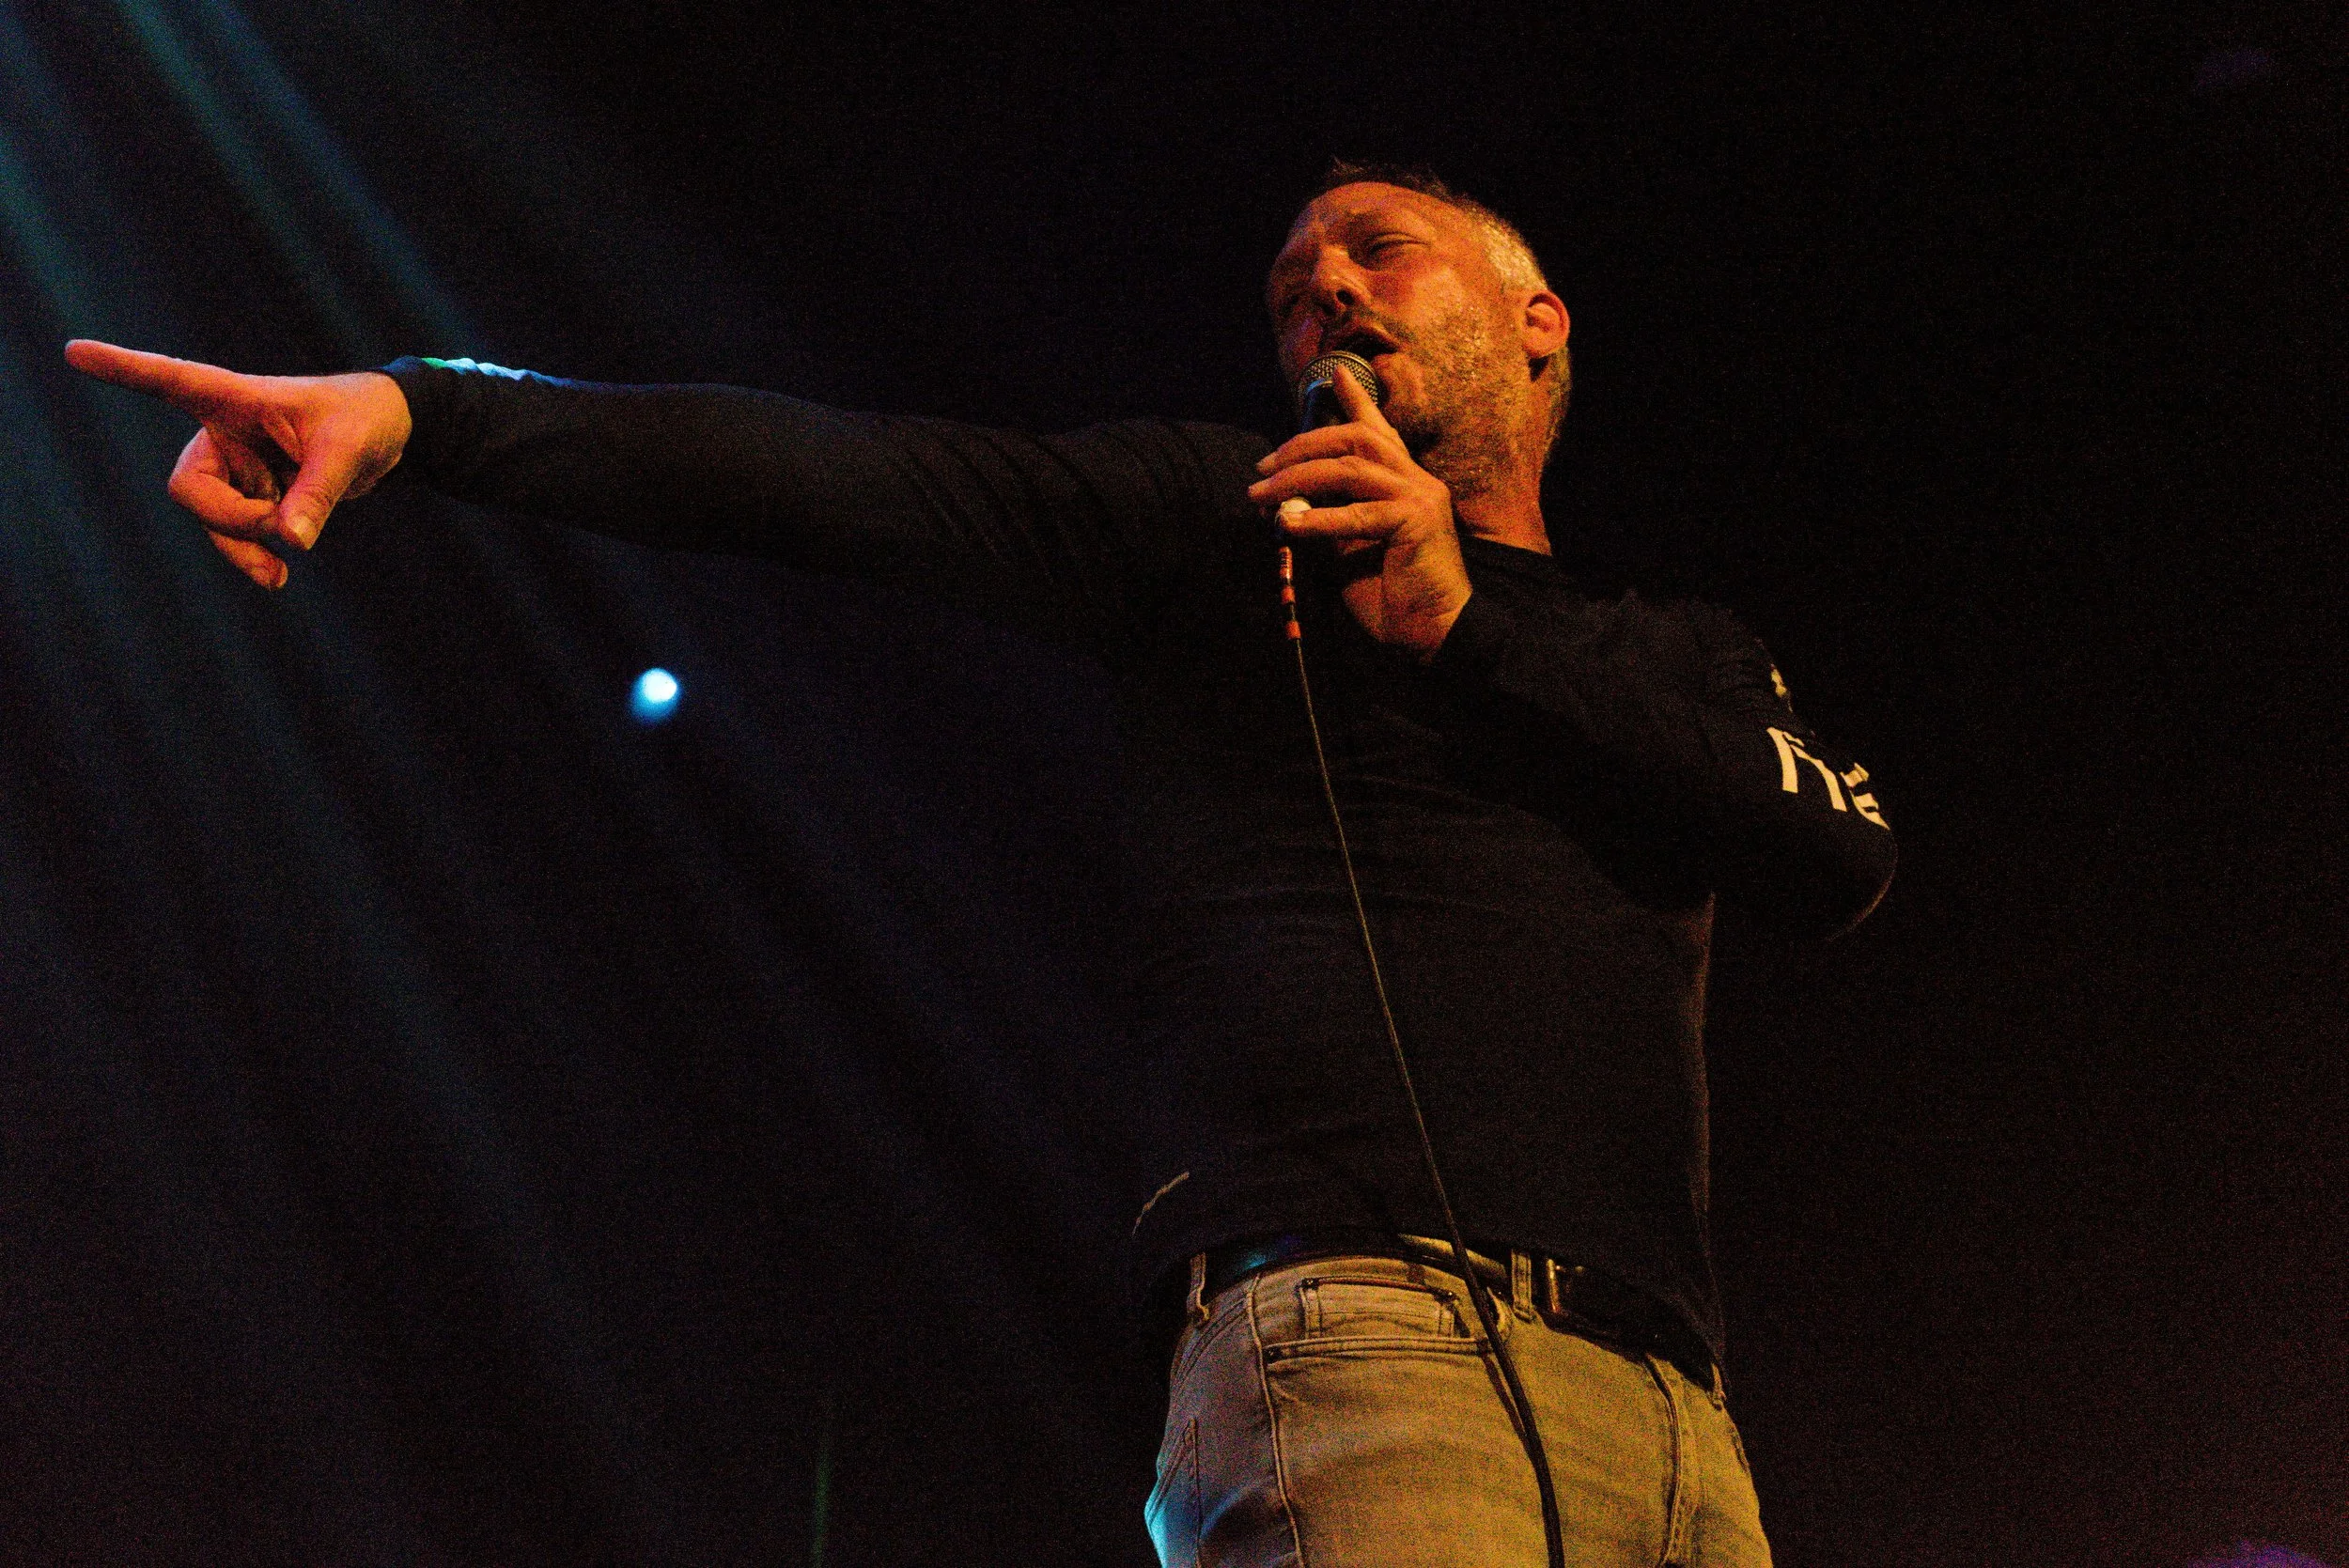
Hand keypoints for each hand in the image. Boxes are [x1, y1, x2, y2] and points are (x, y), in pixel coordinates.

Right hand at [64, 340, 413, 588]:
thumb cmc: (364, 420)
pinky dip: (253, 553)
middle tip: (279, 528)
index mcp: (237, 399)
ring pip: (212, 517)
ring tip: (280, 572)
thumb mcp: (347, 451)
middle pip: (190, 486)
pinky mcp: (252, 493)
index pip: (172, 381)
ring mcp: (235, 466)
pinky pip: (236, 533)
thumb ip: (318, 492)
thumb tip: (289, 541)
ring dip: (240, 545)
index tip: (75, 351)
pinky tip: (277, 574)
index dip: (123, 369)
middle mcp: (224, 432)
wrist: (389, 434)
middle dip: (229, 518)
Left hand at [1245, 364, 1469, 660]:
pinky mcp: (1416, 522)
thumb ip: (1331, 520)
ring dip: (1298, 477)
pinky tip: (1289, 525)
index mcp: (1405, 482)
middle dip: (1302, 445)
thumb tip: (1290, 505)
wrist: (1434, 632)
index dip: (1355, 400)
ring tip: (1262, 495)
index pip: (1378, 430)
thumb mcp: (1352, 550)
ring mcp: (1420, 497)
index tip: (1331, 374)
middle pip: (1354, 438)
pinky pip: (1357, 513)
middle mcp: (1416, 480)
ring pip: (1350, 466)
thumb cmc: (1394, 596)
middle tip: (1263, 465)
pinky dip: (1318, 518)